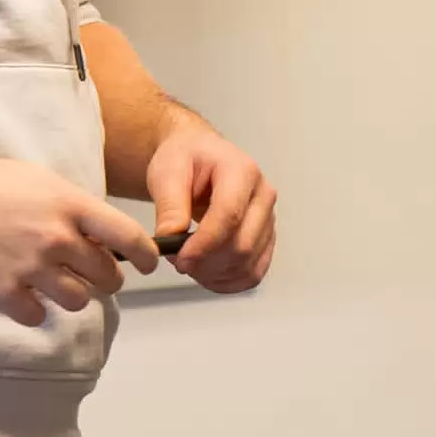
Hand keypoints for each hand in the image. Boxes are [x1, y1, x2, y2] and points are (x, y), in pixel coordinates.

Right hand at [0, 149, 161, 329]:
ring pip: (78, 301)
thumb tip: (101, 236)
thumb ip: (72, 207)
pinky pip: (35, 316)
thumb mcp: (36, 179)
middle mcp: (55, 237)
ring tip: (48, 280)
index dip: (146, 256)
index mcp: (68, 204)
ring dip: (69, 295)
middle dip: (103, 278)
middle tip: (85, 272)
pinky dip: (29, 308)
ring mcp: (29, 267)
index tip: (146, 264)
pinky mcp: (2, 292)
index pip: (129, 237)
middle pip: (108, 278)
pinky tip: (16, 289)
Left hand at [143, 114, 277, 292]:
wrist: (198, 155)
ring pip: (249, 263)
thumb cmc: (185, 158)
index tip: (180, 259)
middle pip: (242, 244)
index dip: (204, 244)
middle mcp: (262, 195)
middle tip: (176, 261)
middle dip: (207, 262)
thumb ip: (169, 205)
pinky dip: (229, 281)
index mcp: (241, 171)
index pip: (229, 216)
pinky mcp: (265, 238)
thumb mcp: (167, 171)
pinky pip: (254, 271)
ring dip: (216, 274)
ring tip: (187, 265)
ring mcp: (268, 218)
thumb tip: (169, 237)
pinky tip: (206, 276)